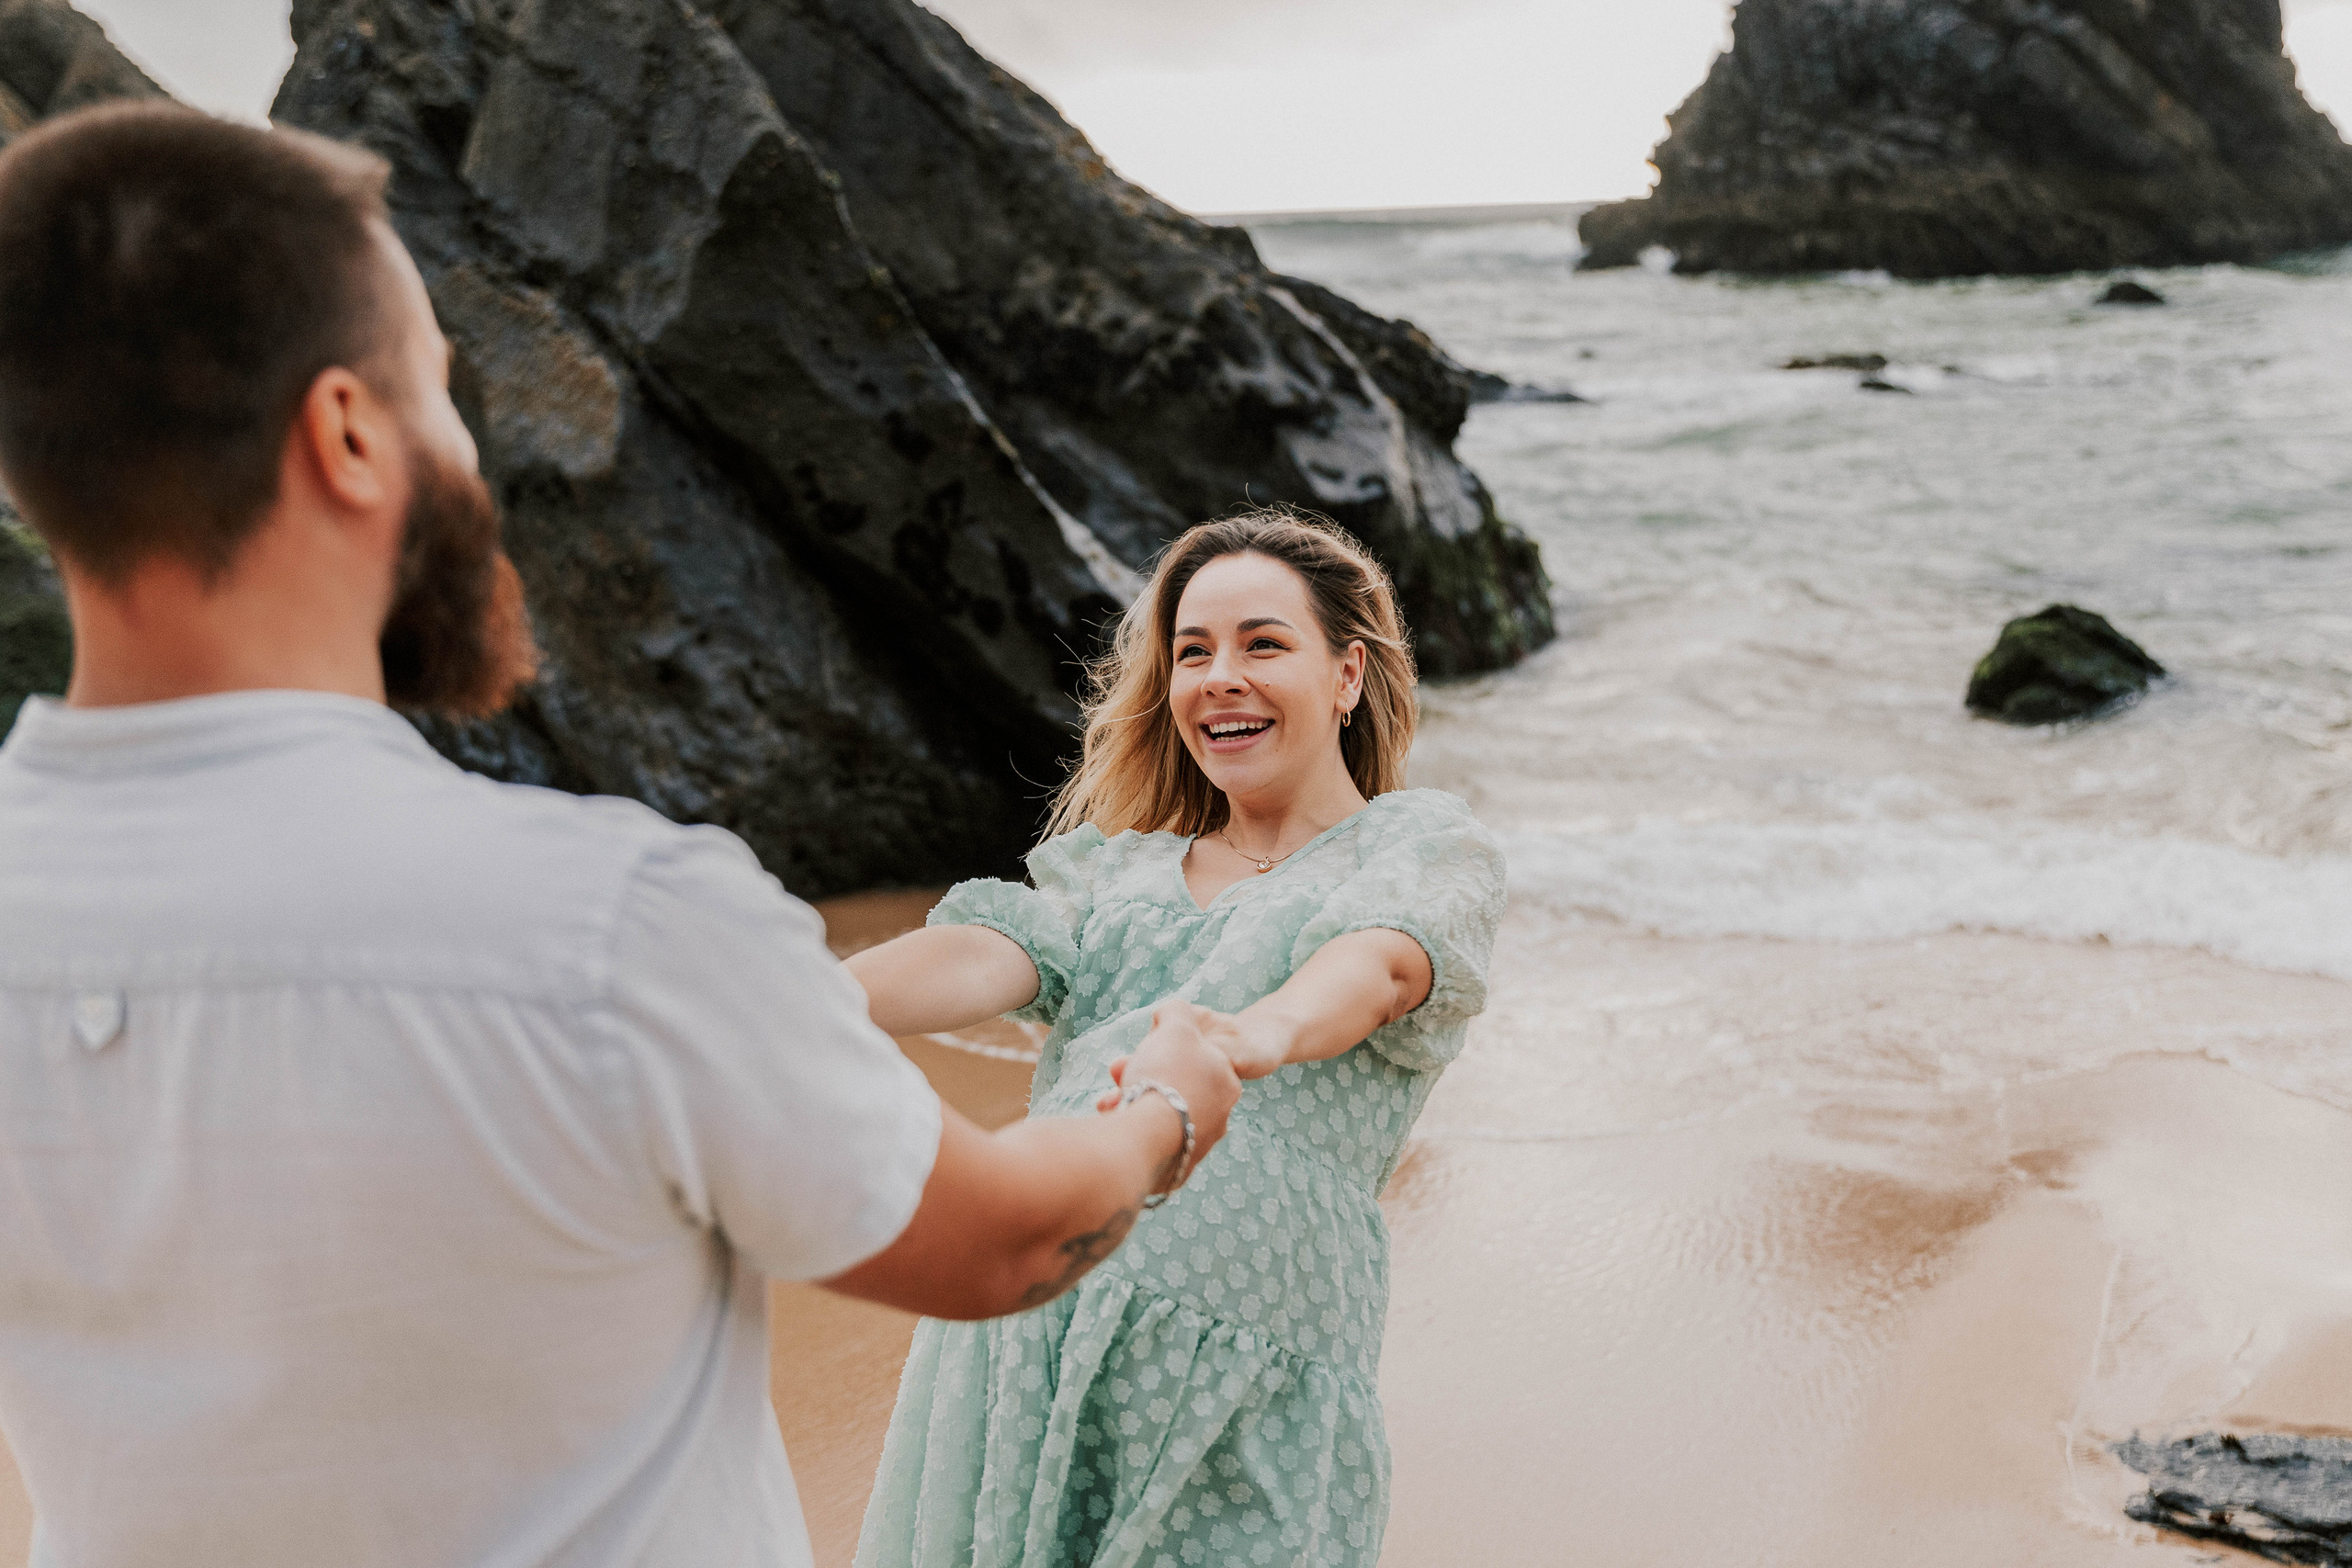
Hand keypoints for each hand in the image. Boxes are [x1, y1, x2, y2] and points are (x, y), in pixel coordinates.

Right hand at [1093, 1000, 1240, 1189]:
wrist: (1146, 1138)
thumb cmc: (1165, 1075)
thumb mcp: (1176, 1025)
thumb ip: (1176, 1011)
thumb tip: (1169, 1014)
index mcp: (1227, 1082)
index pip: (1194, 1058)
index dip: (1163, 1050)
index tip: (1139, 1051)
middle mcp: (1220, 1117)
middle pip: (1176, 1089)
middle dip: (1144, 1080)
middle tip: (1116, 1077)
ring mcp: (1199, 1147)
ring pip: (1162, 1118)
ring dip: (1136, 1108)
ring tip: (1109, 1106)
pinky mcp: (1177, 1172)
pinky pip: (1153, 1145)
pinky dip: (1136, 1135)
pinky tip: (1118, 1129)